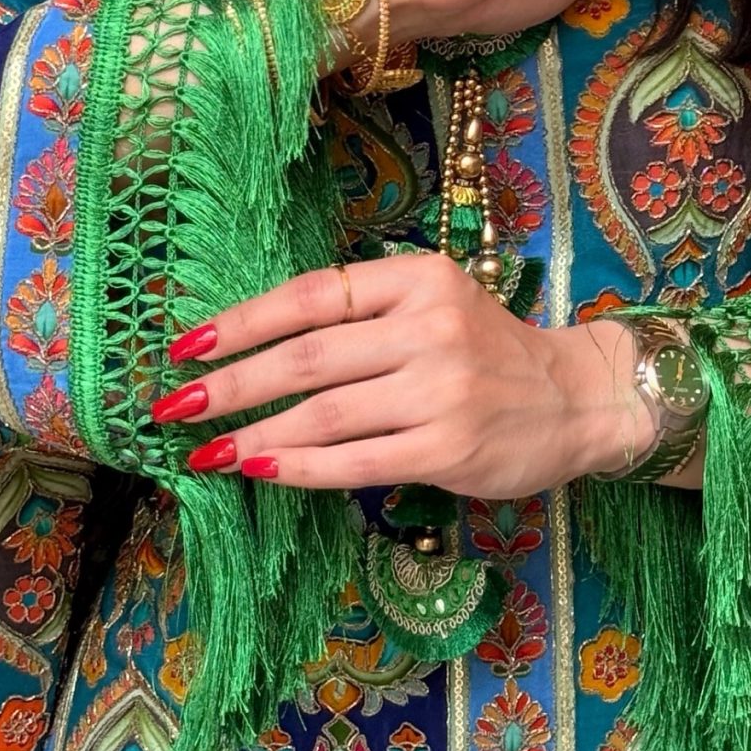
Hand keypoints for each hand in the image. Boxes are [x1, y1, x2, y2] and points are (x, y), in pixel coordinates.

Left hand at [147, 253, 658, 499]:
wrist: (575, 398)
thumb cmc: (487, 352)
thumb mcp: (433, 304)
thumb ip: (361, 315)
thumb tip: (253, 346)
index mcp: (419, 278)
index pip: (311, 295)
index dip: (241, 322)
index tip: (186, 347)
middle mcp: (429, 327)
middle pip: (305, 357)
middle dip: (230, 385)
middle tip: (174, 408)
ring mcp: (441, 390)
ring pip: (322, 414)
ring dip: (253, 436)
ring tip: (206, 453)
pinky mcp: (449, 448)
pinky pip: (354, 461)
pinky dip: (299, 469)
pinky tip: (260, 472)